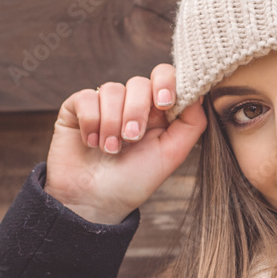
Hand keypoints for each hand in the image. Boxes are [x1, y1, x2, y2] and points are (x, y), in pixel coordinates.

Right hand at [43, 64, 206, 223]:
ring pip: (112, 90)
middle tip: (132, 139)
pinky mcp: (78, 108)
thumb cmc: (135, 181)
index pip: (165, 76)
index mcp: (157, 112)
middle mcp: (132, 103)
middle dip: (136, 111)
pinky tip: (92, 143)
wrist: (95, 201)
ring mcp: (104, 104)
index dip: (165, 82)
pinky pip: (87, 97)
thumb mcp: (171, 154)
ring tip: (109, 150)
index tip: (164, 103)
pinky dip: (92, 122)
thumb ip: (191, 123)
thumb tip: (199, 93)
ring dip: (112, 123)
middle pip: (139, 83)